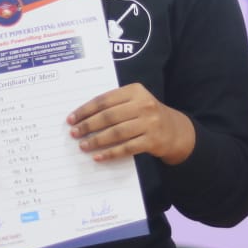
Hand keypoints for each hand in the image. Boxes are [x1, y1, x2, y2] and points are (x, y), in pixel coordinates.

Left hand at [68, 83, 194, 164]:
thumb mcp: (135, 102)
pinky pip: (127, 148)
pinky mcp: (153, 141)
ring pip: (116, 133)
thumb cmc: (147, 115)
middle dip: (88, 126)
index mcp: (135, 91)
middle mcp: (144, 105)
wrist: (175, 131)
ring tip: (83, 146)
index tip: (71, 119)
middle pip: (109, 116)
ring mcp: (150, 123)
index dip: (85, 110)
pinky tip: (98, 157)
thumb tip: (83, 116)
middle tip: (74, 133)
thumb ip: (114, 104)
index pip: (104, 100)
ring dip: (96, 141)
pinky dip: (110, 153)